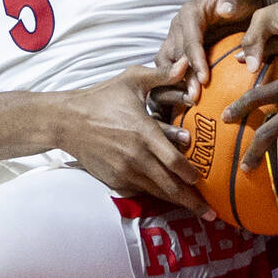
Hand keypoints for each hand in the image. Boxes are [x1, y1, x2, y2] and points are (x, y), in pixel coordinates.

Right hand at [62, 61, 213, 218]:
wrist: (67, 121)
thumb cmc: (102, 97)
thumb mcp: (132, 80)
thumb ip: (162, 75)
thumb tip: (186, 64)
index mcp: (144, 132)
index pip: (174, 161)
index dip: (191, 175)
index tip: (204, 181)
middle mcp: (136, 156)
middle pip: (169, 186)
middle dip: (191, 202)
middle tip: (210, 214)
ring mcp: (124, 171)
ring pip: (156, 192)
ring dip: (175, 201)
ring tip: (195, 209)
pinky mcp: (114, 179)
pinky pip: (140, 190)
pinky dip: (155, 193)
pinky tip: (168, 197)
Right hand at [154, 0, 277, 105]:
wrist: (251, 8)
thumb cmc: (248, 1)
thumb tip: (224, 8)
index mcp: (190, 12)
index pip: (188, 38)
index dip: (195, 59)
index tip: (205, 79)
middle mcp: (178, 29)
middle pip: (174, 56)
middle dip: (183, 78)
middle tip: (195, 98)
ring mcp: (176, 45)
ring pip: (165, 69)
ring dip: (173, 87)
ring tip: (189, 103)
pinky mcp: (179, 60)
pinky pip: (168, 77)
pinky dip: (172, 92)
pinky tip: (183, 108)